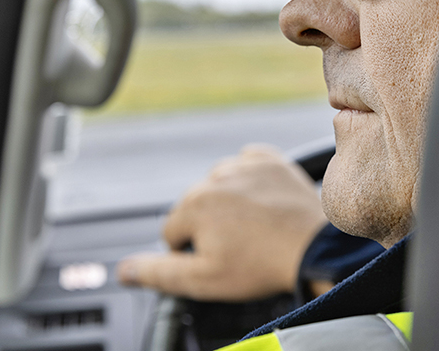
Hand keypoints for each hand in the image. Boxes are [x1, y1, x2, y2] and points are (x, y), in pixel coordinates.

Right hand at [117, 144, 328, 300]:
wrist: (314, 246)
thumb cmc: (261, 264)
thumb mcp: (204, 280)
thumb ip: (159, 273)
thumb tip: (124, 271)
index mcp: (194, 204)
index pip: (172, 232)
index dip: (191, 252)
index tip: (218, 260)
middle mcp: (215, 176)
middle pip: (195, 207)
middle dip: (209, 227)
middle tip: (239, 247)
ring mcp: (244, 164)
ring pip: (219, 185)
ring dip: (228, 203)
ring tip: (253, 228)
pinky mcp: (270, 159)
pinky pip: (247, 164)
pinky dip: (249, 181)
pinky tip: (261, 203)